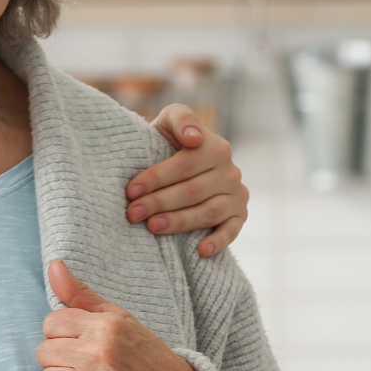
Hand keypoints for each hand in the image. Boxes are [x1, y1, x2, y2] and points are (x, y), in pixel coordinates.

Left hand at [38, 260, 200, 370]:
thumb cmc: (145, 354)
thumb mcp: (119, 318)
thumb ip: (81, 294)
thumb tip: (53, 264)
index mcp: (105, 324)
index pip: (51, 323)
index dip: (60, 335)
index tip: (78, 343)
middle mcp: (100, 349)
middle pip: (44, 352)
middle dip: (58, 360)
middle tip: (83, 365)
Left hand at [128, 104, 248, 257]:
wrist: (176, 163)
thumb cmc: (168, 142)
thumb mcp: (170, 121)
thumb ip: (181, 119)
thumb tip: (194, 139)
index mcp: (216, 147)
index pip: (185, 165)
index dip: (157, 178)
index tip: (131, 190)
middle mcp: (231, 171)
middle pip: (194, 191)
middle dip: (160, 203)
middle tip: (133, 213)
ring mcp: (237, 194)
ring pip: (209, 212)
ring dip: (180, 222)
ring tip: (152, 227)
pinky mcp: (240, 215)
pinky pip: (232, 231)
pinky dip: (218, 241)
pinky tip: (200, 251)